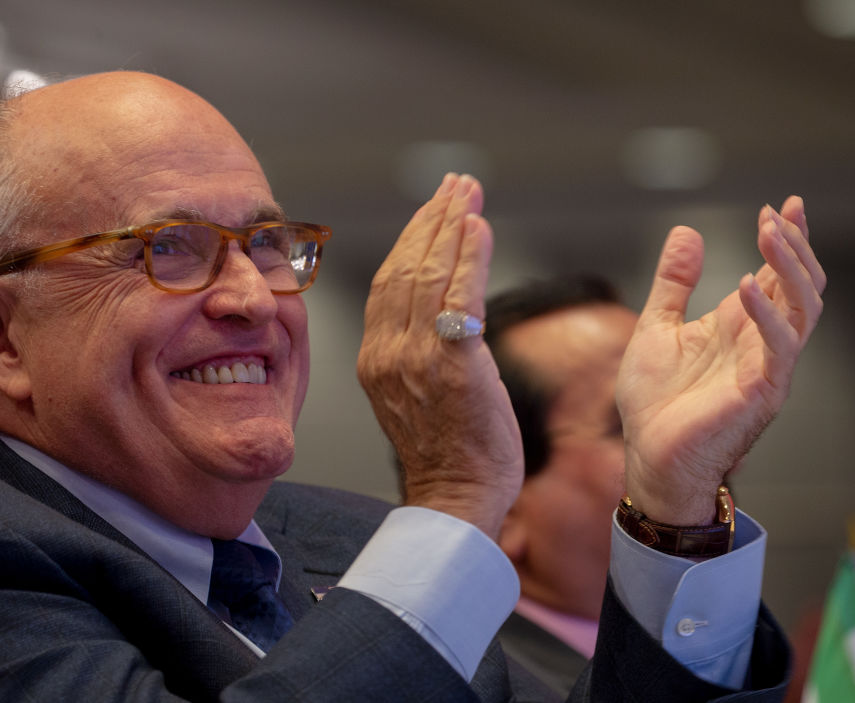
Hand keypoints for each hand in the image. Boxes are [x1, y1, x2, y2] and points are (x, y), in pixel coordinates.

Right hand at [357, 173, 522, 537]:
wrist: (455, 499)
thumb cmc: (445, 453)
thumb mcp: (412, 396)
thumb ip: (413, 353)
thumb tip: (439, 316)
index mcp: (375, 358)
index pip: (389, 283)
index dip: (411, 238)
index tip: (433, 207)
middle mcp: (388, 352)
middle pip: (406, 268)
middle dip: (433, 219)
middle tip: (456, 183)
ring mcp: (417, 358)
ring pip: (430, 274)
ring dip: (452, 226)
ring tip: (469, 191)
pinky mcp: (454, 365)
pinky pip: (460, 297)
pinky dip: (469, 257)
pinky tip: (479, 227)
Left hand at [617, 196, 825, 524]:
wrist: (648, 454)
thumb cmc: (655, 401)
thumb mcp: (656, 326)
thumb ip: (673, 283)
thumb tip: (686, 233)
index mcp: (739, 326)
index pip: (776, 275)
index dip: (786, 240)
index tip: (782, 204)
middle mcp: (761, 343)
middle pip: (800, 286)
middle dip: (795, 246)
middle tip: (780, 213)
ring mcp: (766, 367)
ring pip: (802, 309)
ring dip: (790, 269)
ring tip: (771, 233)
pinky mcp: (760, 392)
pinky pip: (778, 348)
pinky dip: (766, 315)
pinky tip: (747, 285)